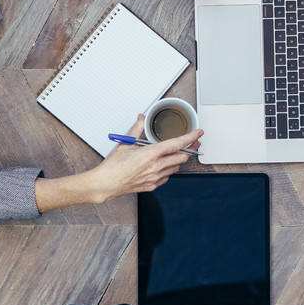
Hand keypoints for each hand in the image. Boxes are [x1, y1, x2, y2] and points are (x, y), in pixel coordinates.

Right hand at [86, 115, 201, 202]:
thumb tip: (141, 119)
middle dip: (189, 149)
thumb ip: (136, 129)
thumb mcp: (125, 143)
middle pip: (182, 156)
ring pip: (176, 167)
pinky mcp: (152, 185)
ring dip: (178, 159)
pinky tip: (163, 165)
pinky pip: (167, 177)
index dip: (190, 137)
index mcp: (150, 154)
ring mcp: (155, 177)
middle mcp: (156, 167)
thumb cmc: (113, 166)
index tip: (198, 133)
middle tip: (191, 143)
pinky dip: (168, 170)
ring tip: (175, 153)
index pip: (177, 144)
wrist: (106, 184)